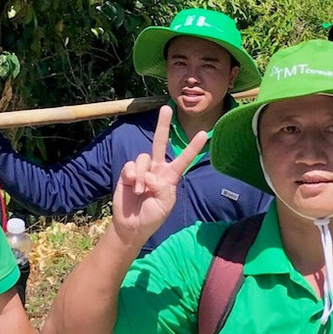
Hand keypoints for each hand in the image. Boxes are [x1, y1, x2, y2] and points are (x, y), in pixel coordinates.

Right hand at [111, 105, 207, 247]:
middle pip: (160, 142)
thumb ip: (162, 188)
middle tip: (166, 107)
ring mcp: (142, 170)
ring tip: (141, 191)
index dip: (193, 147)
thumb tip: (150, 174)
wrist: (131, 226)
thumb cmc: (152, 216)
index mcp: (170, 177)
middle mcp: (157, 169)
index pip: (184, 159)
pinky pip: (131, 165)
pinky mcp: (127, 173)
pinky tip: (132, 186)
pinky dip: (132, 175)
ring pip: (143, 158)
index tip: (205, 134)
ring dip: (142, 175)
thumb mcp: (165, 205)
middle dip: (162, 125)